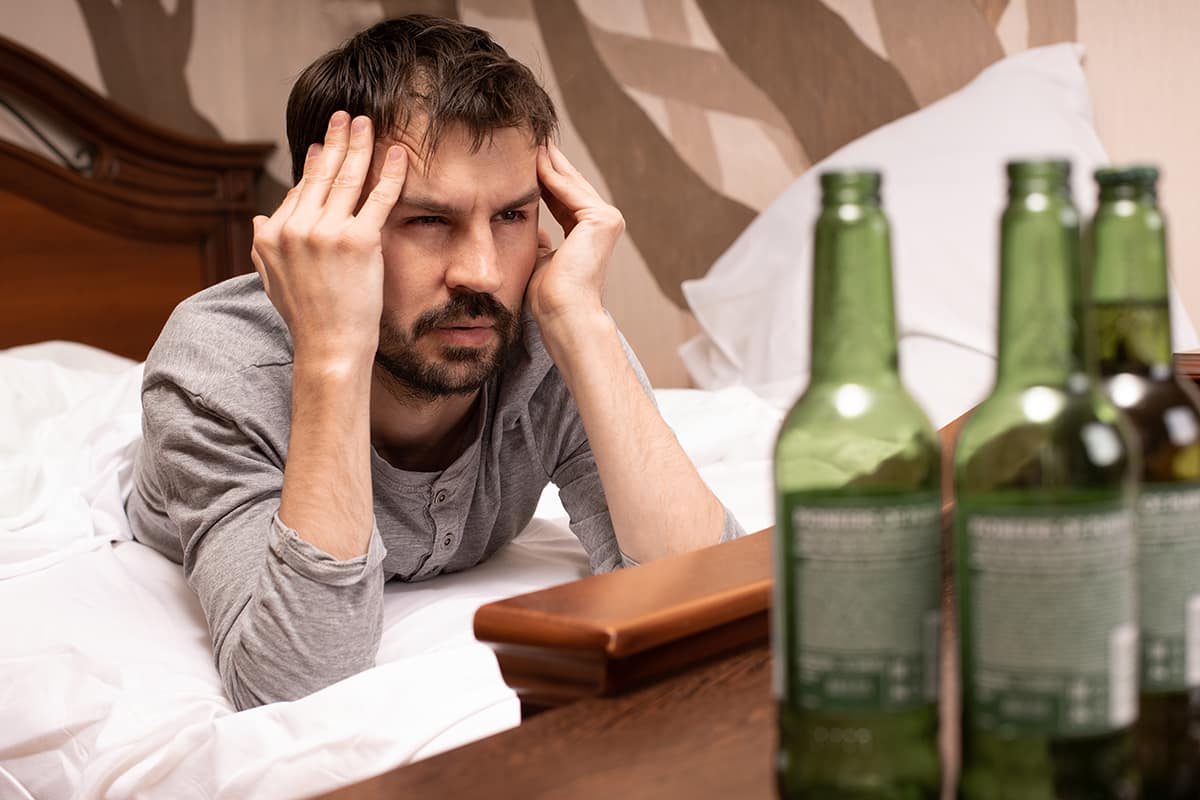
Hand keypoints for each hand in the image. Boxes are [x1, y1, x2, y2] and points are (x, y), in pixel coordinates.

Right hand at [250, 111, 406, 361]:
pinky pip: (378, 197)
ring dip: (359, 145)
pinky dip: (390, 172)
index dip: (315, 167)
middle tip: (346, 117)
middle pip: (320, 175)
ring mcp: (327, 232)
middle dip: (335, 141)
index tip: (324, 146)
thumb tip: (260, 219)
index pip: (299, 192)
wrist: (329, 346)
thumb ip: (263, 247)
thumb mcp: (272, 281)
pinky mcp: (358, 241)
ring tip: (367, 124)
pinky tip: (399, 154)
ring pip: (347, 178)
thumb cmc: (307, 319)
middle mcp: (295, 228)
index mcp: (272, 234)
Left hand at [528, 142, 624, 326]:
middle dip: (546, 162)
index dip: (542, 178)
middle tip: (525, 137)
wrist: (562, 313)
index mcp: (590, 234)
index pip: (562, 198)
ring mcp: (606, 219)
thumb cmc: (549, 297)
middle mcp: (603, 223)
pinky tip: (531, 157)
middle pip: (568, 185)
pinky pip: (569, 190)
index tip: (520, 160)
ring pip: (569, 182)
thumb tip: (529, 228)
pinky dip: (549, 173)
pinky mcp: (601, 219)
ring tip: (526, 139)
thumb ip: (540, 240)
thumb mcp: (540, 258)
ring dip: (546, 161)